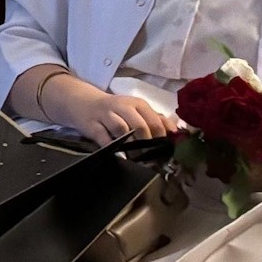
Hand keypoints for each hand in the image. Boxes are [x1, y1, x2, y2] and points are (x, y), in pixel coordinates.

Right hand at [47, 80, 176, 144]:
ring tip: (136, 157)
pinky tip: (119, 155)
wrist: (84, 103)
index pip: (155, 122)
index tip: (164, 151)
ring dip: (131, 146)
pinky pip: (104, 138)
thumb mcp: (136, 110)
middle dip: (147, 144)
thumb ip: (156, 119)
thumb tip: (176, 132)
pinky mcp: (92, 125)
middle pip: (140, 126)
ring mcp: (106, 115)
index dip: (161, 138)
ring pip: (122, 130)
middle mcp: (122, 107)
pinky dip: (113, 147)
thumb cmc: (115, 110)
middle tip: (150, 158)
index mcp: (137, 104)